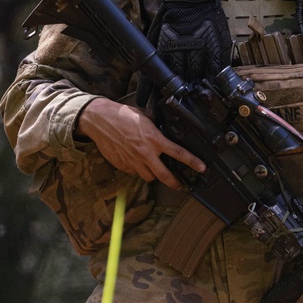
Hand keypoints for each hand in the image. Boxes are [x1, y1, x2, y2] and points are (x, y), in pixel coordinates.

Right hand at [77, 98, 205, 189]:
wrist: (101, 120)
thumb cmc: (122, 116)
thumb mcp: (145, 118)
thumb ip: (155, 130)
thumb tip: (163, 135)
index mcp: (154, 139)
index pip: (179, 153)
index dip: (193, 162)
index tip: (202, 168)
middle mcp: (145, 153)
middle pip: (165, 175)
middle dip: (175, 183)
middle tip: (181, 186)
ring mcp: (133, 161)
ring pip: (148, 177)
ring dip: (152, 174)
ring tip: (152, 168)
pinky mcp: (122, 165)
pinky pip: (133, 172)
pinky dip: (136, 169)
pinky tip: (135, 160)